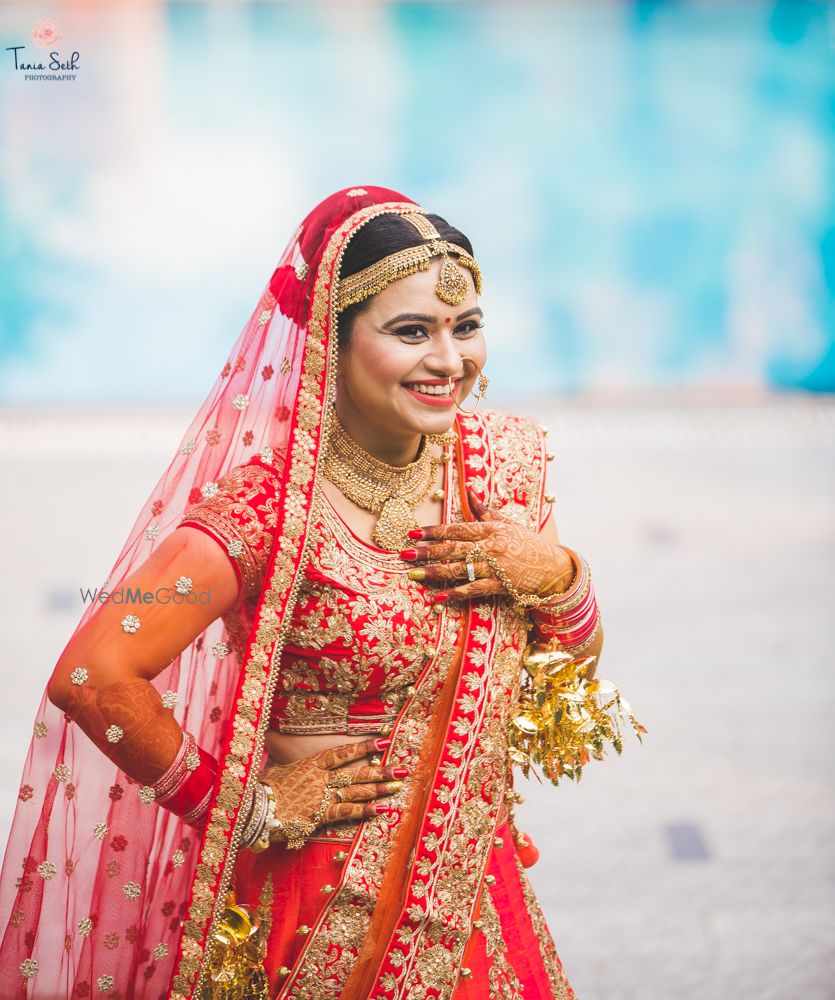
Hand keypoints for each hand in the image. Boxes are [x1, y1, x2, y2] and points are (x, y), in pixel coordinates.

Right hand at [257, 737, 403, 836]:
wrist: (252, 808)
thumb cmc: (261, 790)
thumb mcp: (276, 772)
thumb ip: (289, 769)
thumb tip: (288, 767)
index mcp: (311, 764)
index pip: (343, 752)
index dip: (365, 745)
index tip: (385, 738)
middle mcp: (320, 778)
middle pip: (356, 771)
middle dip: (380, 770)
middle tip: (402, 769)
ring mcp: (321, 796)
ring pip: (356, 791)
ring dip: (378, 789)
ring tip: (396, 787)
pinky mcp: (318, 815)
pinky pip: (346, 812)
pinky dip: (364, 811)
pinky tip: (380, 810)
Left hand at [402, 488, 574, 600]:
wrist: (554, 568)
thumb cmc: (530, 544)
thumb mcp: (509, 524)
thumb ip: (486, 511)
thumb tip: (469, 492)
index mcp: (491, 529)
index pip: (457, 528)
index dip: (434, 531)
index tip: (414, 533)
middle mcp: (491, 546)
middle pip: (452, 549)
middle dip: (426, 551)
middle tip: (404, 554)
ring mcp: (495, 567)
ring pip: (458, 569)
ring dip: (434, 572)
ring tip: (413, 575)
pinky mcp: (500, 585)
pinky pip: (473, 589)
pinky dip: (454, 594)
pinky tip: (438, 597)